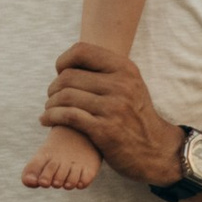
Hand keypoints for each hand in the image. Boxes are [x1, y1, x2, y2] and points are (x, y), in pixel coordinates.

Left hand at [38, 41, 184, 188]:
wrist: (156, 150)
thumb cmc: (135, 117)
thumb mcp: (130, 86)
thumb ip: (106, 71)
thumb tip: (70, 63)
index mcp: (125, 69)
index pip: (82, 50)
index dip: (63, 60)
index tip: (60, 73)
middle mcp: (121, 85)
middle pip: (68, 76)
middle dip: (53, 87)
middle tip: (52, 97)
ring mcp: (114, 108)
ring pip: (65, 96)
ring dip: (50, 104)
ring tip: (49, 110)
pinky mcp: (105, 130)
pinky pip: (67, 116)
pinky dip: (50, 117)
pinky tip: (45, 120)